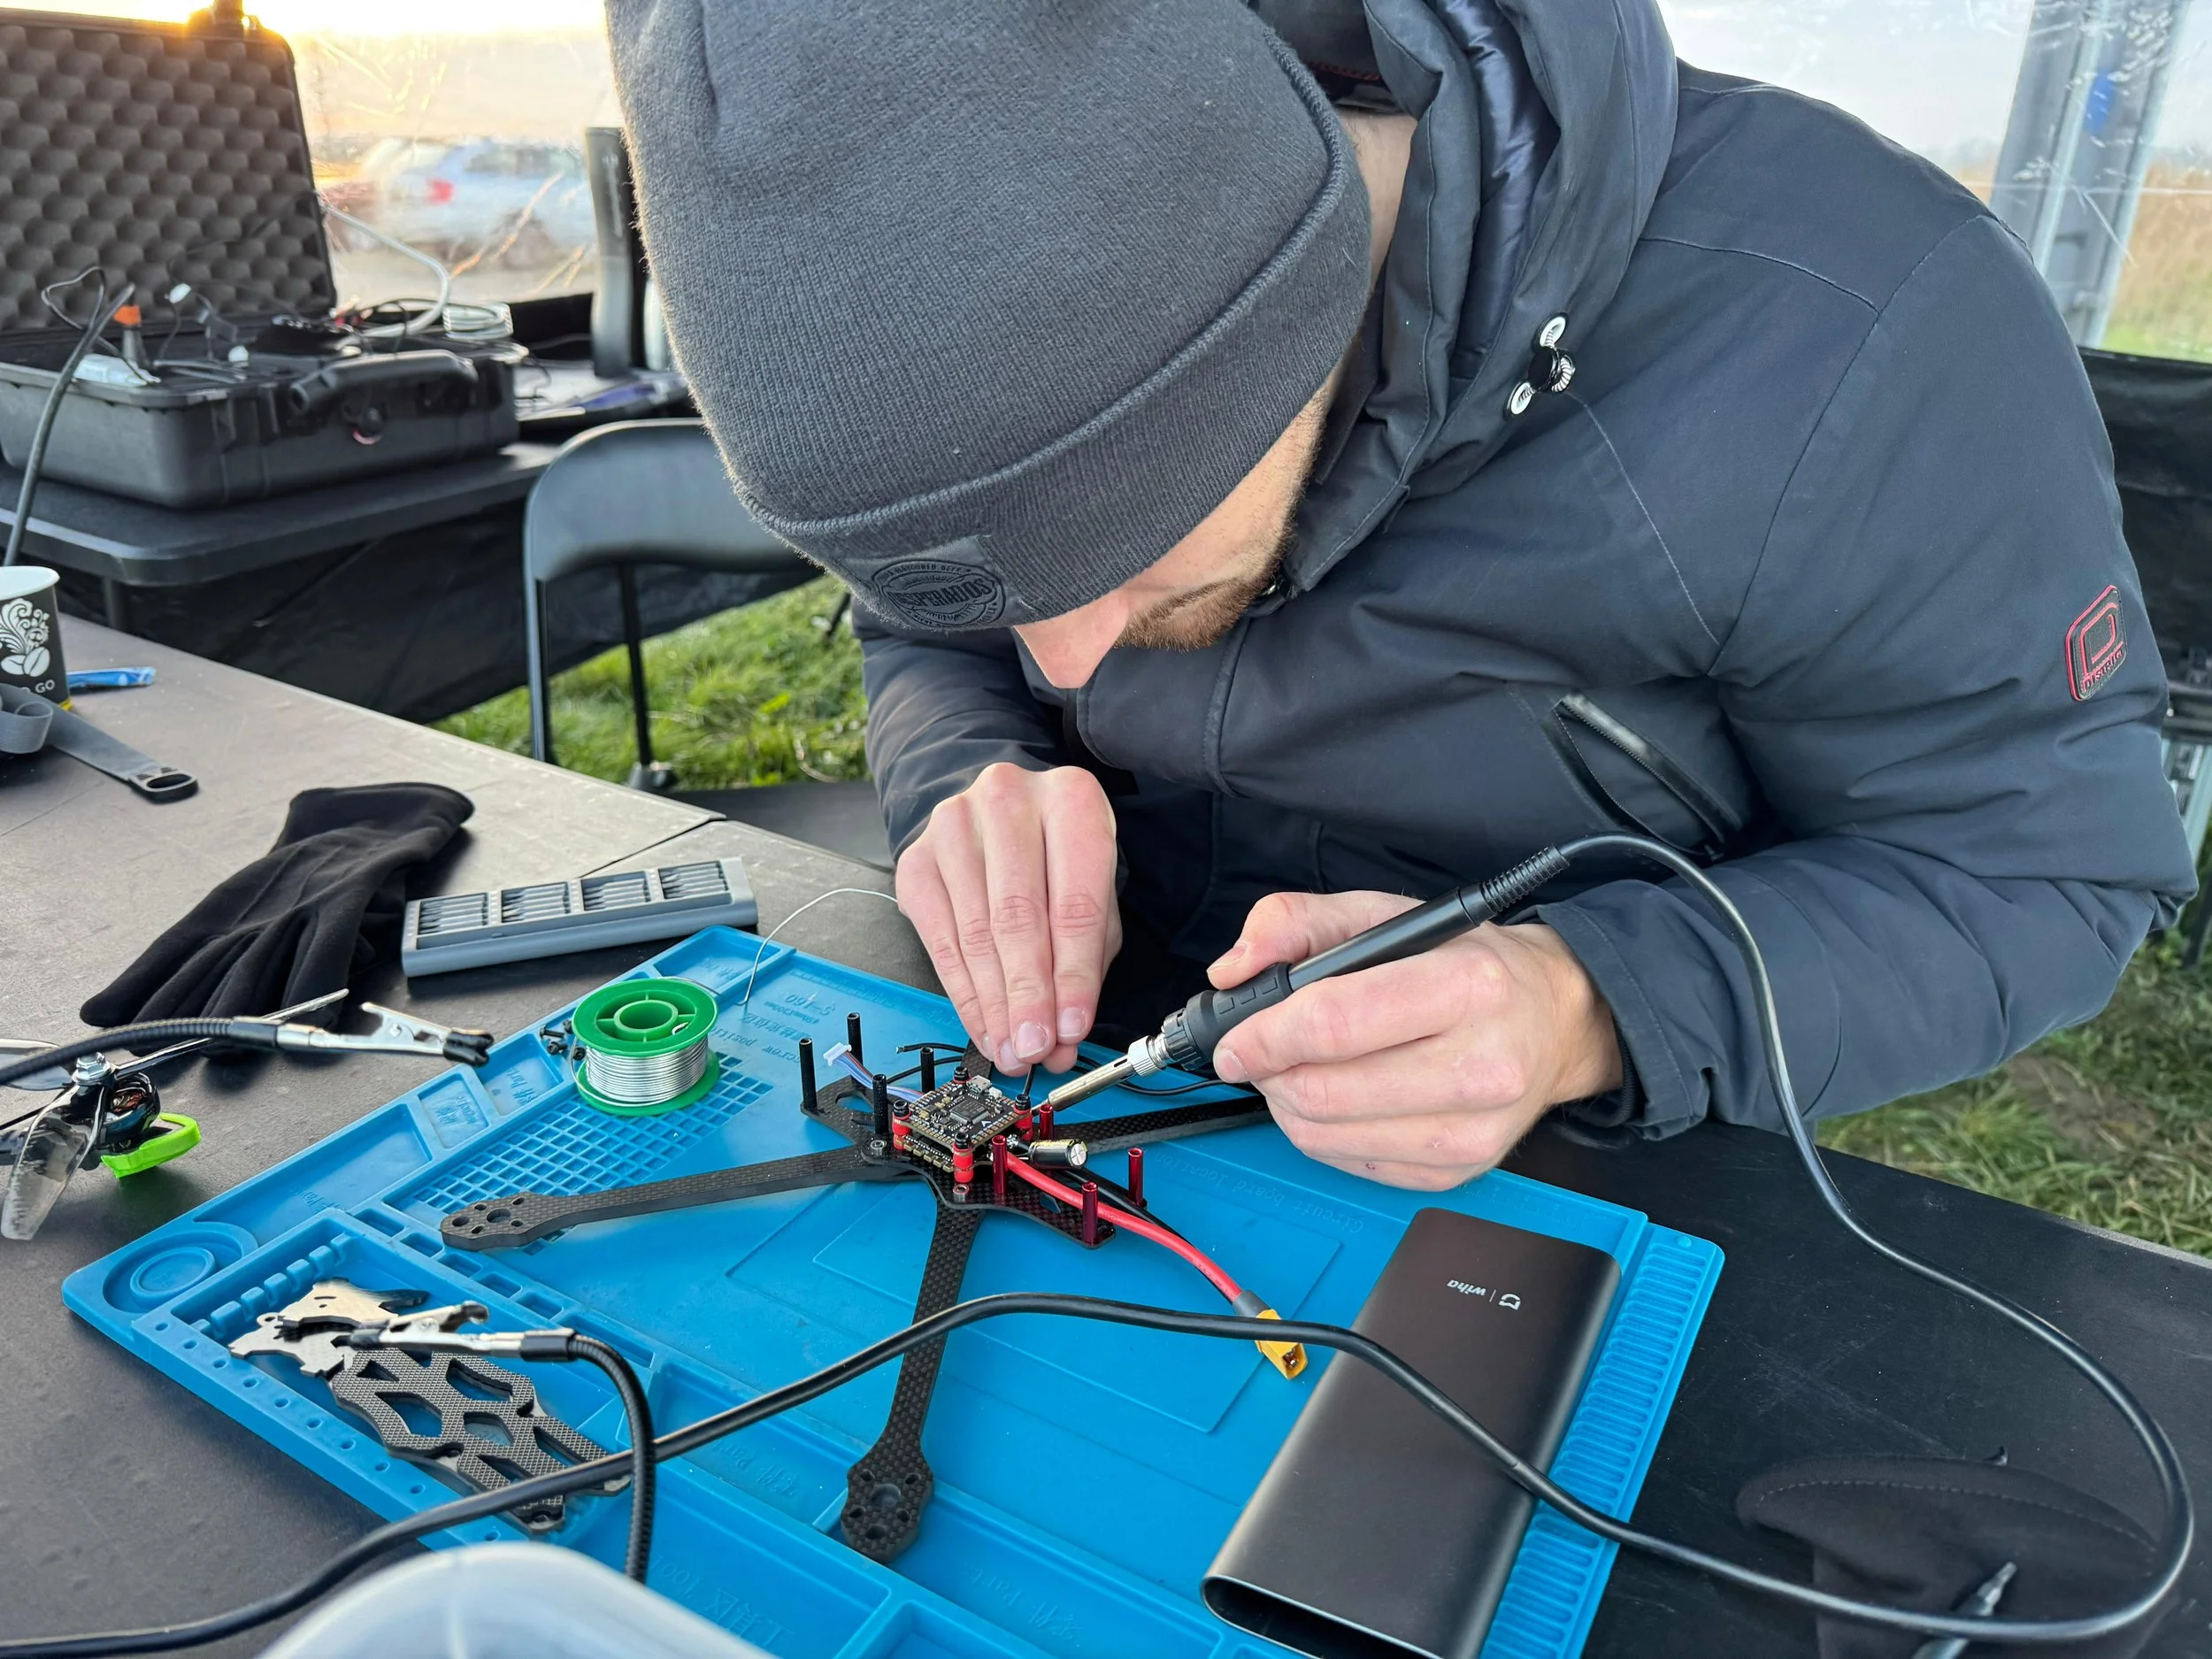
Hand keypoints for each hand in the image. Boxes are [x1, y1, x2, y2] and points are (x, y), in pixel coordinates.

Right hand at [896, 763, 1121, 1074]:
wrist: (1000, 815)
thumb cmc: (1057, 860)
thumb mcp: (1092, 894)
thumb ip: (1085, 960)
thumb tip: (1063, 1034)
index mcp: (1071, 800)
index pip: (1075, 903)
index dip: (1073, 975)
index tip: (1071, 1028)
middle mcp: (1008, 801)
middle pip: (1017, 918)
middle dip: (1027, 996)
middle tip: (1034, 1048)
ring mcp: (954, 825)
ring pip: (974, 934)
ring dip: (993, 1005)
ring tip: (1011, 1049)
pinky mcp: (916, 857)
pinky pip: (939, 940)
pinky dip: (964, 994)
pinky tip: (983, 1025)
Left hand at [1208, 891, 1621, 1189]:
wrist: (1555, 1020)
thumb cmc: (1468, 964)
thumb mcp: (1387, 914)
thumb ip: (1298, 922)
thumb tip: (1234, 969)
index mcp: (1466, 986)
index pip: (1337, 1024)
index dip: (1265, 1036)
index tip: (1232, 1040)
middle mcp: (1481, 1066)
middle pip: (1325, 1091)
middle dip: (1270, 1071)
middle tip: (1261, 1051)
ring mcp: (1473, 1130)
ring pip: (1327, 1136)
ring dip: (1287, 1104)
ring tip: (1295, 1070)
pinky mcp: (1458, 1170)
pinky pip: (1351, 1163)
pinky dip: (1322, 1132)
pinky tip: (1336, 1099)